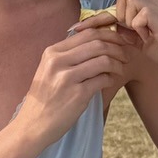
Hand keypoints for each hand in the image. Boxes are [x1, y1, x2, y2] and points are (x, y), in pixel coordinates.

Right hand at [14, 21, 139, 152]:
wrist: (33, 125)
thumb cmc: (45, 97)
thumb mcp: (49, 70)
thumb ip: (67, 56)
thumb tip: (95, 42)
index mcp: (52, 52)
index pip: (86, 33)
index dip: (108, 34)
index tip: (118, 40)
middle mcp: (58, 61)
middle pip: (97, 43)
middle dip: (117, 47)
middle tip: (125, 55)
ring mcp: (67, 78)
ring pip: (103, 60)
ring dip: (117, 64)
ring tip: (120, 69)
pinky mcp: (77, 95)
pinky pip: (103, 79)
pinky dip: (111, 79)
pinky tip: (111, 81)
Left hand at [72, 0, 157, 93]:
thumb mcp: (144, 42)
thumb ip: (128, 31)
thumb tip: (109, 26)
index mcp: (154, 6)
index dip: (102, 13)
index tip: (80, 28)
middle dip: (119, 13)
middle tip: (130, 32)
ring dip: (129, 20)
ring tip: (142, 35)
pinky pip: (141, 13)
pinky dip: (139, 27)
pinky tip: (150, 38)